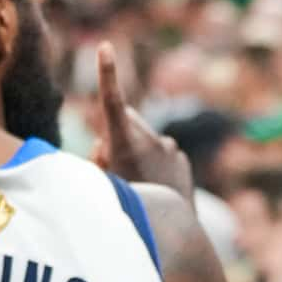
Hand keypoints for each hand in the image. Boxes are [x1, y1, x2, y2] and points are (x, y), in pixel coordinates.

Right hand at [94, 43, 193, 198]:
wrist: (172, 234)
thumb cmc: (129, 211)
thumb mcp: (104, 185)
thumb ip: (101, 159)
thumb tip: (105, 145)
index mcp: (125, 143)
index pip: (112, 102)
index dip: (107, 73)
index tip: (106, 47)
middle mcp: (150, 139)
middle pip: (124, 123)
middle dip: (116, 136)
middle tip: (113, 166)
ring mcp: (169, 148)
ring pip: (143, 141)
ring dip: (137, 154)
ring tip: (139, 185)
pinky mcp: (180, 159)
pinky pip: (161, 156)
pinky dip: (156, 167)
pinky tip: (156, 188)